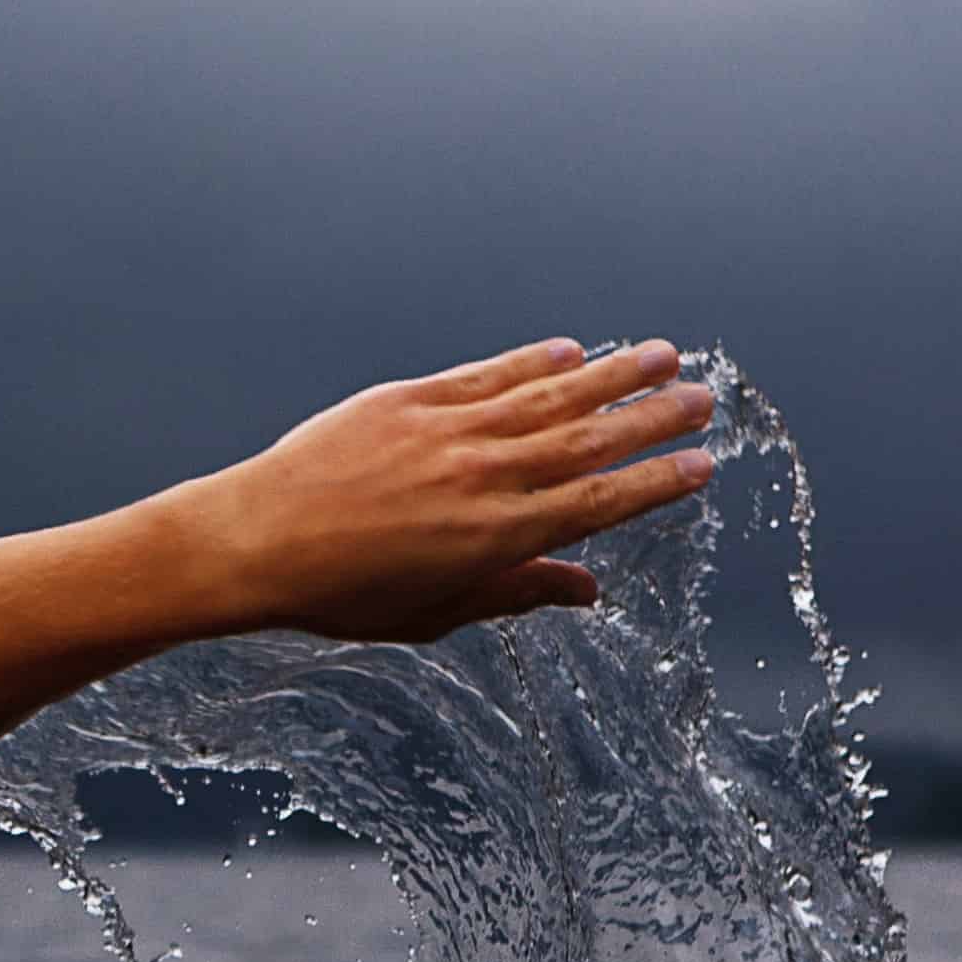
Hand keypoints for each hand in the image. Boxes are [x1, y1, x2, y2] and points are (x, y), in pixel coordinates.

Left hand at [147, 338, 720, 645]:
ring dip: (612, 374)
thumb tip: (588, 591)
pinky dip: (533, 360)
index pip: (598, 505)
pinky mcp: (411, 400)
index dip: (655, 483)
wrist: (256, 542)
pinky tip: (571, 350)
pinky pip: (487, 375)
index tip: (702, 465)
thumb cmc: (342, 593)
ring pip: (549, 396)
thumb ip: (516, 592)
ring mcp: (449, 433)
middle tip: (705, 397)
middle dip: (653, 418)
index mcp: (496, 538)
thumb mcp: (435, 612)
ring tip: (663, 354)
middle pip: (589, 441)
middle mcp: (484, 478)